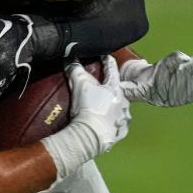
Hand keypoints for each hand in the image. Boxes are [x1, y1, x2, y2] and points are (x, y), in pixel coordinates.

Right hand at [41, 56, 130, 177]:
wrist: (89, 136)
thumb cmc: (87, 109)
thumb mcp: (79, 85)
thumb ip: (75, 69)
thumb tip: (69, 58)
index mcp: (115, 89)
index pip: (111, 69)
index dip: (106, 61)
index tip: (104, 56)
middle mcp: (124, 103)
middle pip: (116, 91)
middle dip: (108, 90)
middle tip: (98, 90)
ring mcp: (123, 119)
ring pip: (119, 110)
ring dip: (112, 108)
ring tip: (101, 111)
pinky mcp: (120, 133)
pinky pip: (117, 126)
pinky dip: (111, 124)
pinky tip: (104, 125)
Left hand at [120, 51, 192, 106]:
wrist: (153, 89)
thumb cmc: (144, 85)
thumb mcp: (136, 88)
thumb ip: (130, 89)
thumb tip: (118, 90)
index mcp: (166, 67)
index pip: (175, 58)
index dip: (179, 57)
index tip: (184, 58)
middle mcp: (181, 70)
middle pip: (192, 63)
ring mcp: (190, 80)